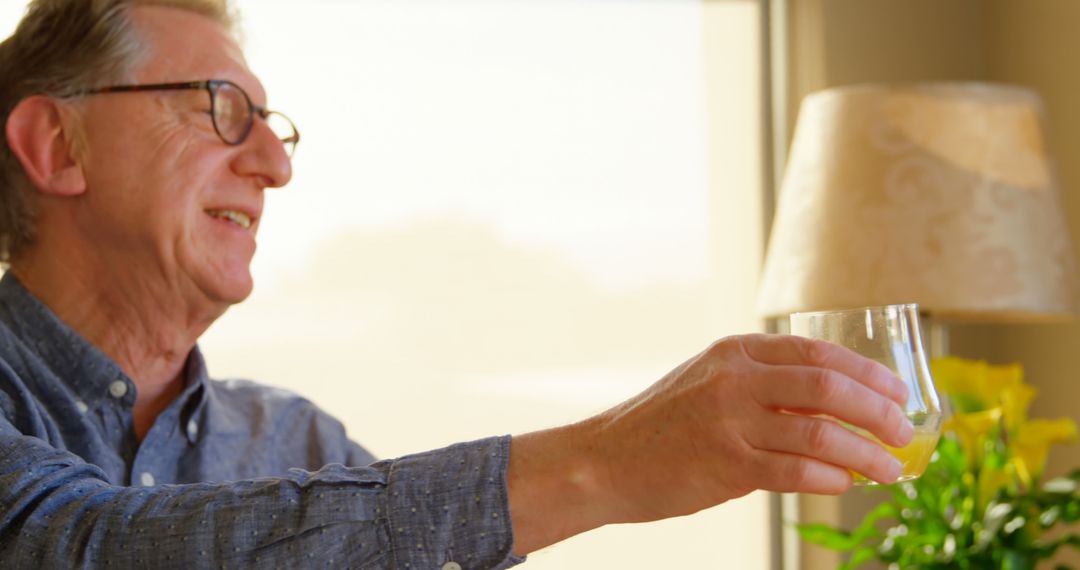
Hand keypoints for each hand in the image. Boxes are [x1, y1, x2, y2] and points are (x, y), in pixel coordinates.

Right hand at [508, 333, 912, 554]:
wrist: (604, 461)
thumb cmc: (661, 426)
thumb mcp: (709, 385)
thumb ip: (763, 388)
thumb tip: (834, 408)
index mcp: (735, 352)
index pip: (818, 352)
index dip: (868, 373)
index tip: (898, 393)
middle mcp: (735, 379)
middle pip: (829, 385)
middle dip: (879, 411)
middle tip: (905, 432)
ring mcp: (730, 421)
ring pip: (821, 431)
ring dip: (866, 453)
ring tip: (891, 470)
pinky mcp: (726, 464)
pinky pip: (795, 470)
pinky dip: (830, 478)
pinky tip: (844, 484)